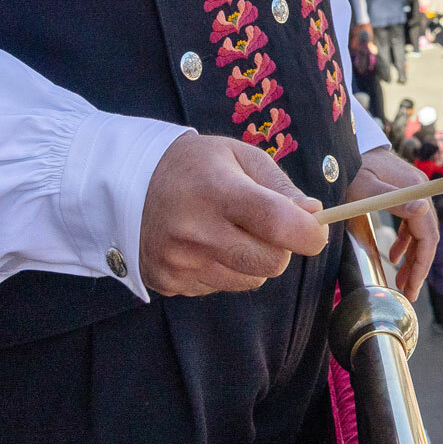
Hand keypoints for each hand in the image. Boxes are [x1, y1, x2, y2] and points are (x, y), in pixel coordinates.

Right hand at [140, 135, 327, 295]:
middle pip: (271, 263)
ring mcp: (180, 261)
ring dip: (252, 261)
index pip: (277, 222)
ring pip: (250, 281)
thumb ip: (280, 186)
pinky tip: (205, 244)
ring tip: (228, 231)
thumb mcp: (240, 156)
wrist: (126, 183)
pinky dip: (225, 270)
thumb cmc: (195, 165)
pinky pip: (221, 287)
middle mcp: (196, 230)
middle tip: (267, 226)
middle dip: (281, 247)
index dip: (309, 233)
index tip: (315, 230)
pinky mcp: (169, 282)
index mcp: (218, 190)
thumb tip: (313, 214)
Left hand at [346, 146, 437, 299]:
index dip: (422, 264)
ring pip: (421, 232)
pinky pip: (412, 224)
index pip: (428, 235)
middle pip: (428, 236)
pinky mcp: (403, 193)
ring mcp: (413, 192)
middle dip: (419, 267)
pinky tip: (395, 257)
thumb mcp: (366, 187)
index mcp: (414, 190)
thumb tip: (424, 209)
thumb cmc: (352, 167)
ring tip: (402, 282)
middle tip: (407, 293)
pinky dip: (406, 243)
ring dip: (413, 258)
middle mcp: (419, 191)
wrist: (346, 145)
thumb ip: (393, 200)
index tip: (411, 288)